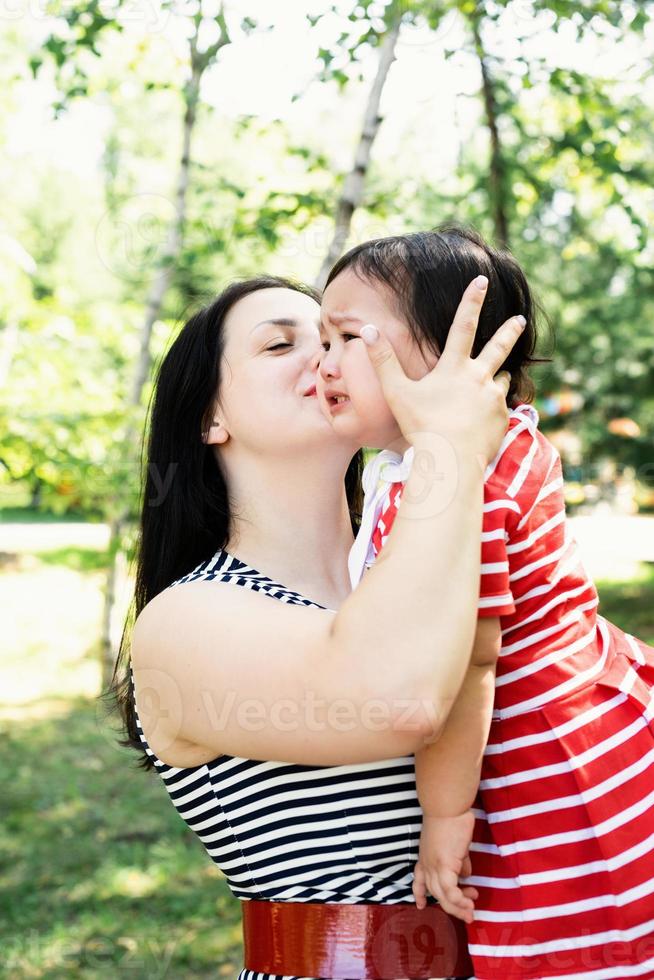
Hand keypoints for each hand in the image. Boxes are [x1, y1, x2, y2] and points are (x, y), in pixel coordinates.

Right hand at [360, 276, 524, 464]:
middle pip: (498, 347)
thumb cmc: (421, 426)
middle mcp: (479, 377)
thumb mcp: (397, 392)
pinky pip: (501, 408)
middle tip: (519, 320)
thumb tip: (368, 331)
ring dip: (497, 377)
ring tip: (492, 382)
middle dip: (509, 331)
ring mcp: (494, 398)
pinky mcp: (502, 419)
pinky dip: (493, 408)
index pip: (463, 326)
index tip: (481, 281)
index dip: (472, 301)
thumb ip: (383, 361)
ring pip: (500, 379)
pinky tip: (484, 418)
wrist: (452, 459)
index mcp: (454, 367)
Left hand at [411, 811, 477, 923]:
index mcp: (425, 857)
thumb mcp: (454, 843)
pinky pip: (451, 891)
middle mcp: (426, 864)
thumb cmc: (451, 818)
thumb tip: (466, 874)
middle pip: (435, 893)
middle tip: (467, 913)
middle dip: (452, 907)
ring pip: (442, 896)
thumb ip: (459, 859)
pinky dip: (460, 900)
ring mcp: (433, 866)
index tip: (421, 905)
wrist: (446, 806)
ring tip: (471, 911)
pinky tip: (470, 901)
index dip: (419, 894)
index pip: (418, 880)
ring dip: (458, 907)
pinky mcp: (444, 866)